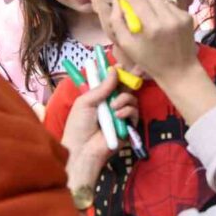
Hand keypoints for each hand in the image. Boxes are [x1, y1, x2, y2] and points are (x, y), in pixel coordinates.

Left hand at [61, 70, 124, 187]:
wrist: (83, 149)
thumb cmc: (78, 125)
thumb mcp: (85, 102)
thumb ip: (101, 87)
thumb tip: (114, 70)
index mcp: (98, 97)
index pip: (110, 81)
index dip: (116, 73)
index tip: (119, 65)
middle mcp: (111, 104)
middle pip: (124, 87)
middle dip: (129, 79)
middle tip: (136, 71)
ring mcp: (121, 114)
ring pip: (131, 98)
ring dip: (123, 99)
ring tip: (113, 107)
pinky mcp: (128, 125)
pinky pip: (134, 112)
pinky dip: (127, 111)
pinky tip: (117, 116)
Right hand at [108, 0, 197, 82]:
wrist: (180, 70)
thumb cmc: (150, 61)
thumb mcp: (127, 45)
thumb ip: (117, 22)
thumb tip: (116, 2)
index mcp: (152, 27)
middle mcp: (168, 18)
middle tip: (129, 1)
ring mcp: (181, 16)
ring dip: (149, 0)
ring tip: (143, 10)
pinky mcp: (188, 16)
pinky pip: (170, 4)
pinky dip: (160, 7)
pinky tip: (158, 18)